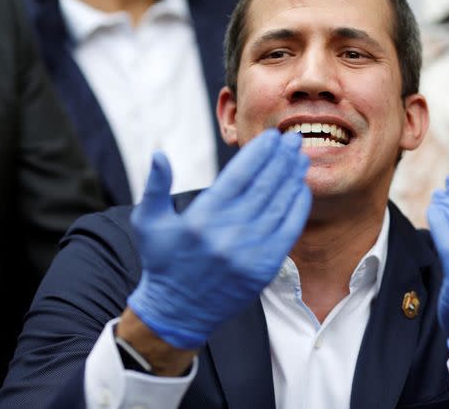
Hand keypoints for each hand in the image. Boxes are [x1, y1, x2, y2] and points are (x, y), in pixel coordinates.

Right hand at [127, 129, 311, 349]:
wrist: (178, 311)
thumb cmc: (162, 260)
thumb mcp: (147, 221)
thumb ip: (155, 186)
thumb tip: (158, 153)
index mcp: (201, 218)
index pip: (239, 175)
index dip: (259, 153)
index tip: (271, 137)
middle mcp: (227, 234)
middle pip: (264, 186)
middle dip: (281, 159)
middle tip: (293, 139)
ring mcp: (248, 253)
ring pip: (279, 205)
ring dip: (292, 178)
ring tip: (300, 158)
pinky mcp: (263, 268)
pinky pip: (288, 231)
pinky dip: (297, 208)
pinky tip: (300, 189)